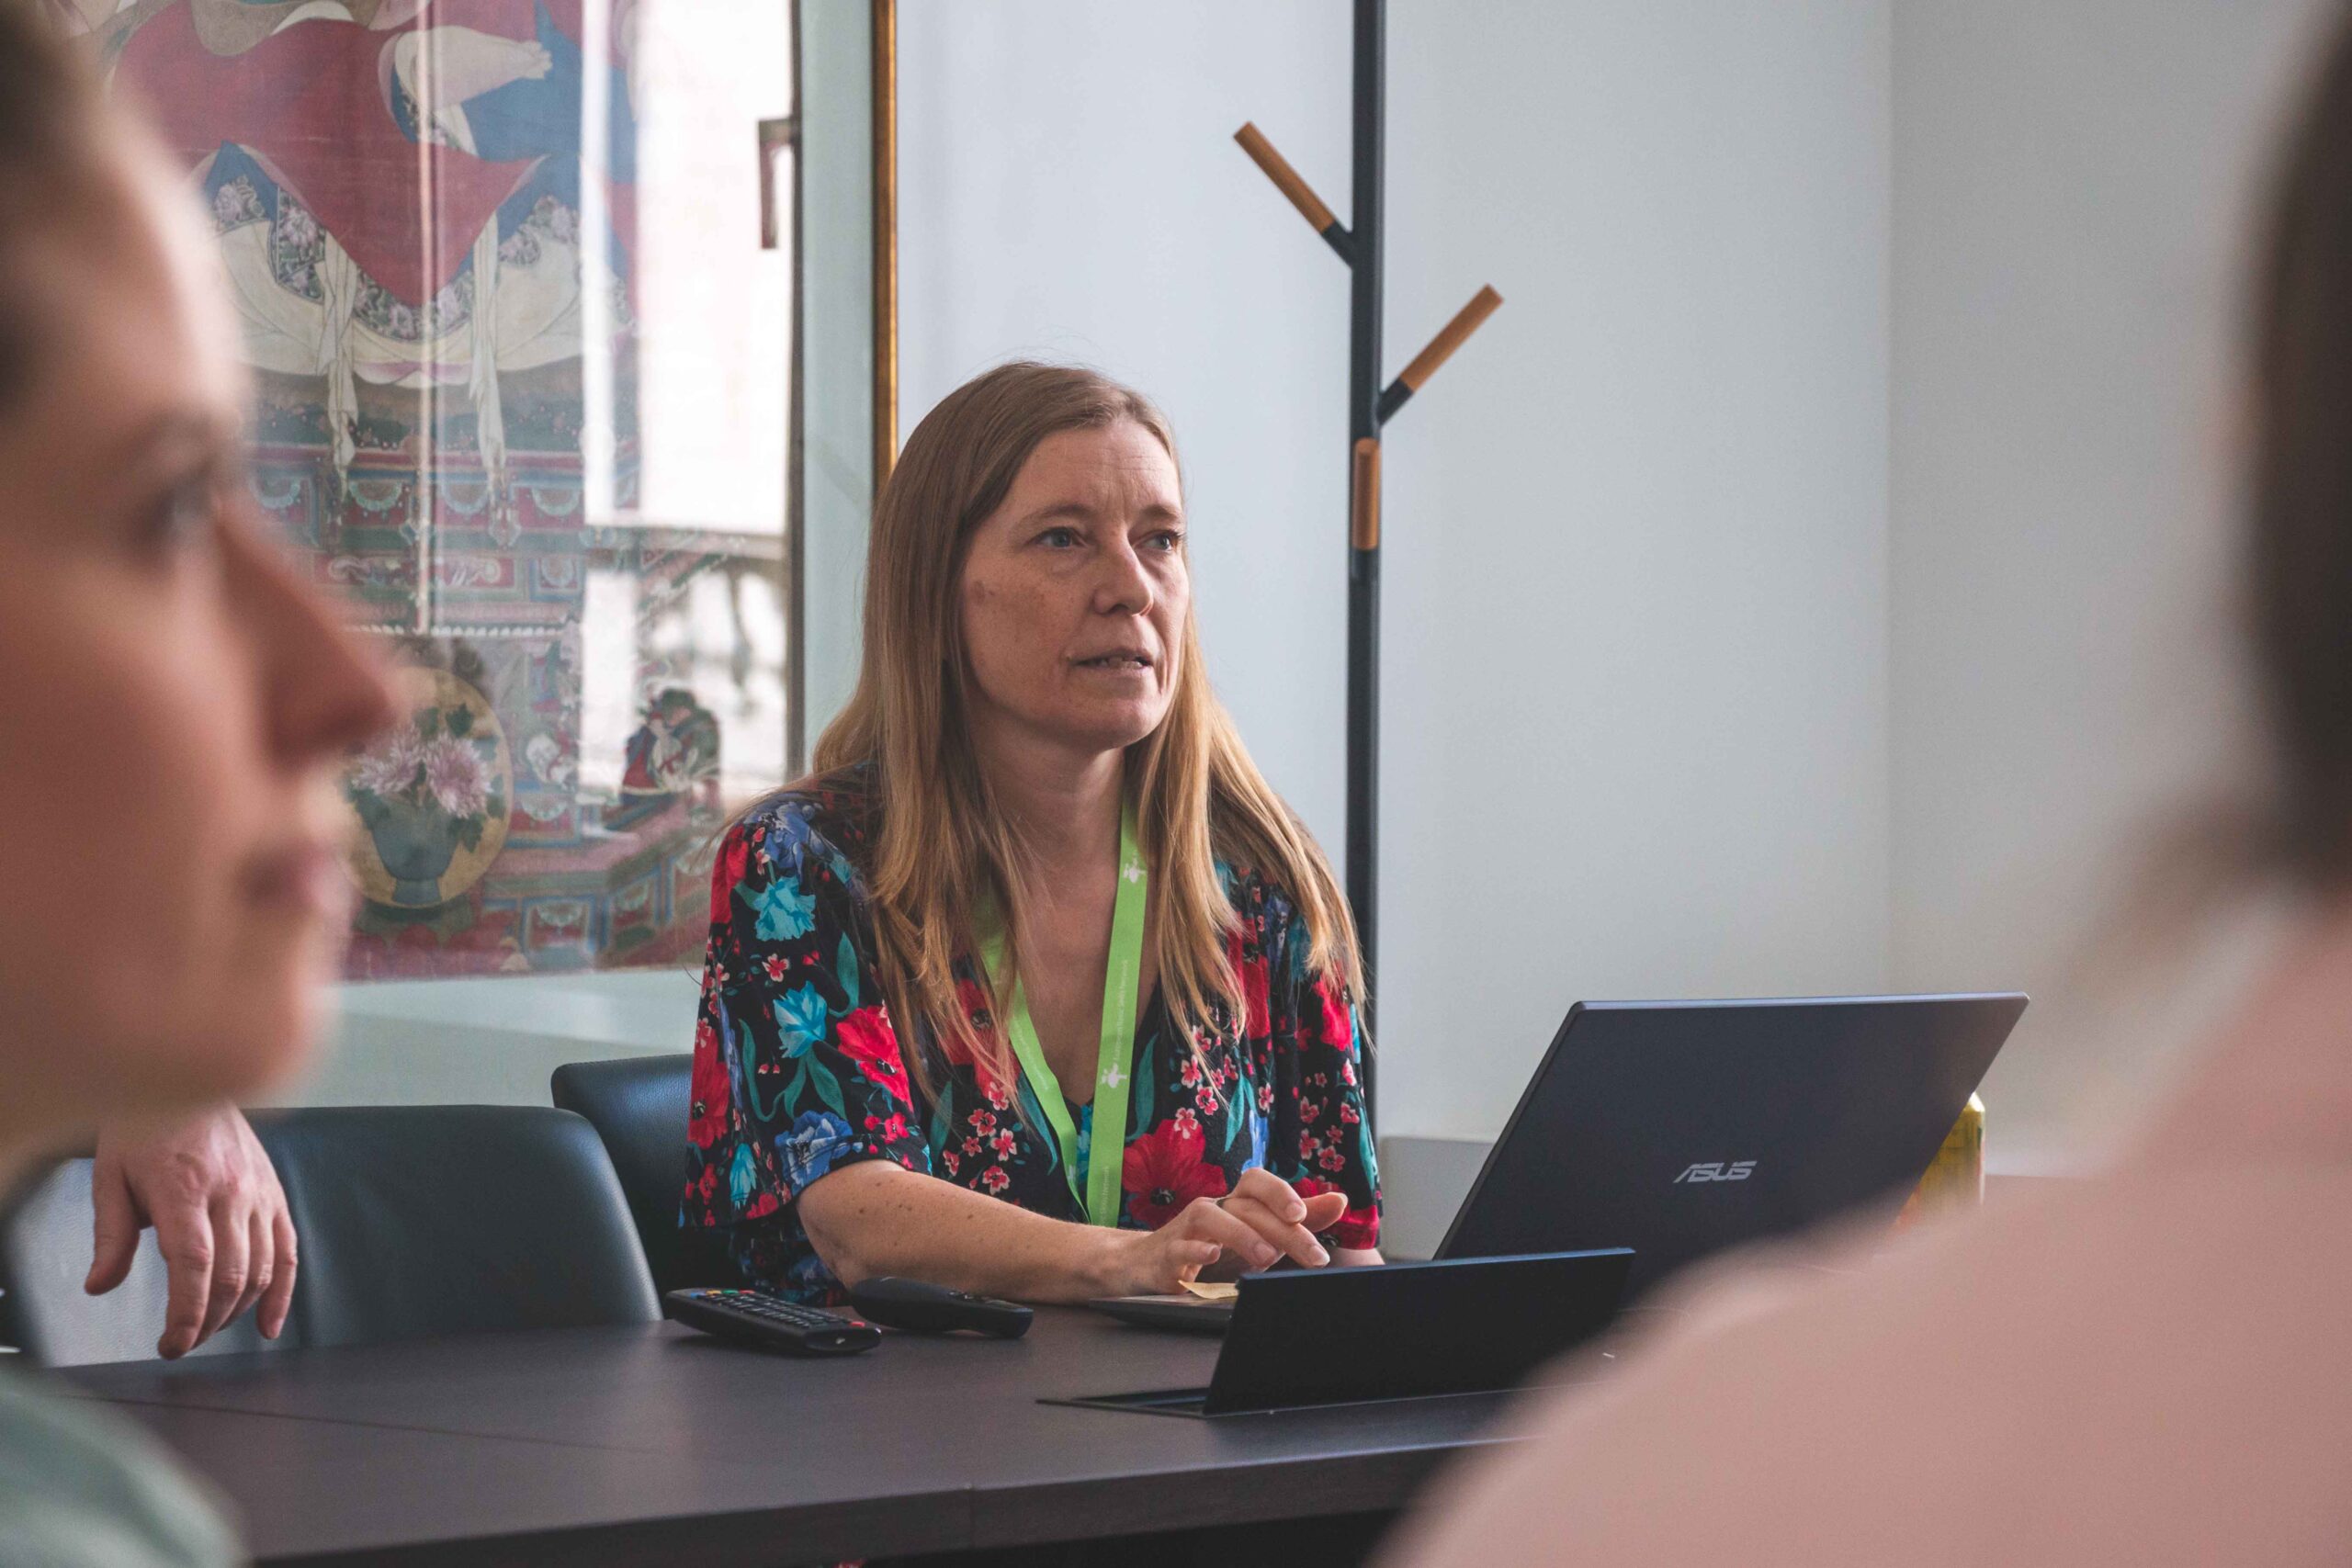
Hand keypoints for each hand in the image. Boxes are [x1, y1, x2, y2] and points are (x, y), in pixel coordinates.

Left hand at [86, 1107, 295, 1358]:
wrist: (189, 1076)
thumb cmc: (144, 1126)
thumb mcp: (110, 1175)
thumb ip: (111, 1234)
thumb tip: (100, 1286)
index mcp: (185, 1188)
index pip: (194, 1264)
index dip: (186, 1313)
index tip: (170, 1343)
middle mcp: (231, 1192)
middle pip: (231, 1274)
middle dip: (206, 1322)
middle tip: (180, 1342)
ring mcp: (259, 1193)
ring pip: (260, 1269)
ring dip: (235, 1311)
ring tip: (207, 1328)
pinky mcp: (274, 1194)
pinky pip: (288, 1251)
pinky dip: (282, 1293)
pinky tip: (267, 1325)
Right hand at [1099, 1169, 1349, 1294]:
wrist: (1149, 1264)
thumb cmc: (1210, 1246)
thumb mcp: (1257, 1234)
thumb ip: (1294, 1220)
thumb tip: (1339, 1202)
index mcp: (1235, 1202)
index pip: (1257, 1182)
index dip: (1280, 1192)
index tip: (1304, 1215)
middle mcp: (1212, 1207)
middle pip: (1246, 1206)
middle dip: (1282, 1230)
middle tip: (1311, 1255)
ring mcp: (1185, 1228)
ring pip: (1211, 1217)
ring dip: (1242, 1235)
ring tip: (1268, 1258)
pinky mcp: (1166, 1254)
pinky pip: (1178, 1247)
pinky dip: (1195, 1251)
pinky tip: (1212, 1257)